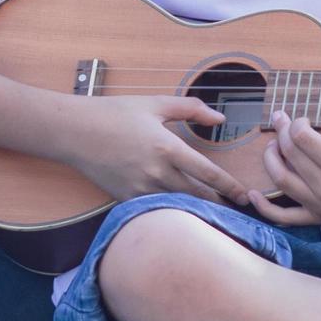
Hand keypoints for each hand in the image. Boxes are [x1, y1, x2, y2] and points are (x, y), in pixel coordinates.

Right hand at [57, 97, 252, 205]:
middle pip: (198, 197)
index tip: (245, 195)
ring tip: (218, 216)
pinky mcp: (127, 199)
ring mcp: (141, 189)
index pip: (208, 173)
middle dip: (220, 205)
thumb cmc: (115, 113)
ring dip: (199, 212)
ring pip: (179, 208)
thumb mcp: (155, 104)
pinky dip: (172, 214)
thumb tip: (220, 119)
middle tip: (238, 210)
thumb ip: (191, 109)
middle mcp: (157, 173)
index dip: (231, 186)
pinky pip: (156, 211)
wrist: (74, 132)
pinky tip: (184, 217)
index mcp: (167, 147)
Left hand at [250, 112, 320, 225]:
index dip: (296, 123)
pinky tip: (253, 194)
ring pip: (281, 180)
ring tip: (272, 144)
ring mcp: (320, 207)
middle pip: (289, 155)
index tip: (302, 117)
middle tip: (280, 119)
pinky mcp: (318, 219)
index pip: (303, 139)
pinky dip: (265, 208)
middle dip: (281, 133)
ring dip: (270, 159)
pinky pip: (285, 218)